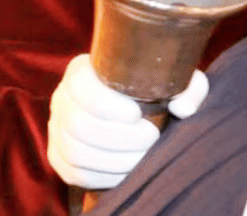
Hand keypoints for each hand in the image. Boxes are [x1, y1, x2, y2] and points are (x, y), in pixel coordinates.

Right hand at [48, 54, 208, 189]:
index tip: (139, 113)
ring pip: (77, 152)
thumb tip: (182, 108)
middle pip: (79, 124)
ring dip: (114, 160)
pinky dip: (102, 175)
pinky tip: (126, 169)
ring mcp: (56, 128)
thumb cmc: (154, 89)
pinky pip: (74, 172)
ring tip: (142, 156)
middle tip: (150, 138)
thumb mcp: (175, 80)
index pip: (81, 86)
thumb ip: (190, 87)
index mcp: (81, 70)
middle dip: (119, 138)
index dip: (108, 105)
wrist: (138, 109)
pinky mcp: (59, 156)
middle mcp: (62, 97)